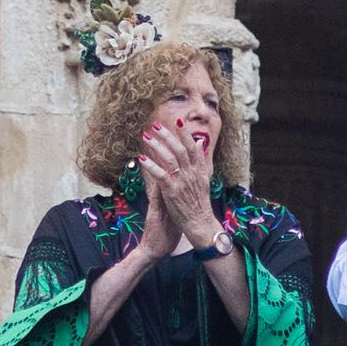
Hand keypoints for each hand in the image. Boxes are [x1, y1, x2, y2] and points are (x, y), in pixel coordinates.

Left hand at [140, 122, 221, 248]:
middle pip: (180, 149)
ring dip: (157, 146)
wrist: (201, 223)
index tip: (178, 121)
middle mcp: (191, 173)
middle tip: (156, 126)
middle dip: (168, 135)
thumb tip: (200, 143)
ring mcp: (182, 182)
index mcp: (199, 170)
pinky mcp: (172, 191)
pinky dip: (152, 165)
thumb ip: (201, 161)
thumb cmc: (199, 203)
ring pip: (170, 158)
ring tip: (146, 137)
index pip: (192, 147)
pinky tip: (142, 159)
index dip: (185, 134)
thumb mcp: (204, 180)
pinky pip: (161, 174)